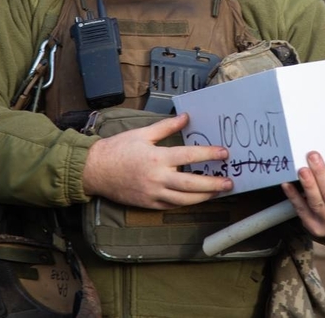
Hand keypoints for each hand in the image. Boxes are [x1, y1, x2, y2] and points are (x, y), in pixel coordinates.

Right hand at [82, 112, 233, 208]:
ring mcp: (153, 194)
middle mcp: (157, 178)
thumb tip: (185, 117)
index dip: (209, 154)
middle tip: (229, 182)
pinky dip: (186, 203)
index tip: (224, 153)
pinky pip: (172, 206)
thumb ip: (167, 127)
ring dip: (203, 197)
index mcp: (157, 158)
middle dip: (213, 184)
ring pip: (184, 199)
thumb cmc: (118, 149)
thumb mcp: (142, 133)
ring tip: (217, 192)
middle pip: (192, 184)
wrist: (95, 170)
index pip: (189, 156)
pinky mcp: (148, 204)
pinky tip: (196, 198)